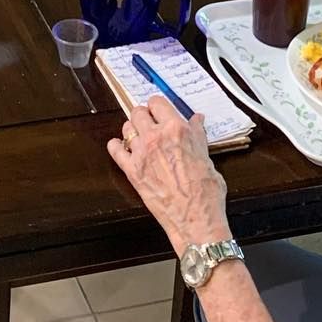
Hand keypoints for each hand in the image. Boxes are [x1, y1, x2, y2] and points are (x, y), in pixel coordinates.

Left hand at [107, 96, 228, 256]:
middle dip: (143, 115)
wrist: (195, 219)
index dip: (158, 106)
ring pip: (126, 127)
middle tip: (149, 122)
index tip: (159, 111)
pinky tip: (121, 148)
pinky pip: (115, 150)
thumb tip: (197, 121)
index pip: (158, 102)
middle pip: (138, 111)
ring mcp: (141, 153)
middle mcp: (156, 137)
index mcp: (177, 130)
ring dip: (131, 130)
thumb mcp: (207, 157)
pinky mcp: (132, 171)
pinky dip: (116, 146)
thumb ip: (198, 136)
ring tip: (138, 136)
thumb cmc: (205, 193)